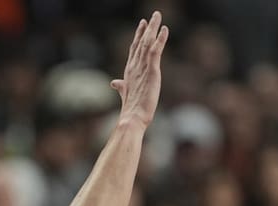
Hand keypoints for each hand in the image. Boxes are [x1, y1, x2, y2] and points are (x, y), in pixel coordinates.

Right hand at [111, 11, 168, 127]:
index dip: (138, 36)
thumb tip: (113, 83)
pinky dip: (160, 40)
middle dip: (146, 28)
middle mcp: (135, 66)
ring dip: (153, 28)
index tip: (142, 24)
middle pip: (141, 42)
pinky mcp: (151, 72)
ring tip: (158, 16)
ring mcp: (142, 68)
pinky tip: (164, 30)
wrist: (132, 118)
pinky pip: (155, 51)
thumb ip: (121, 86)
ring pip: (148, 43)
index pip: (134, 49)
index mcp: (130, 71)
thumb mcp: (125, 94)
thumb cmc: (130, 109)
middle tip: (153, 15)